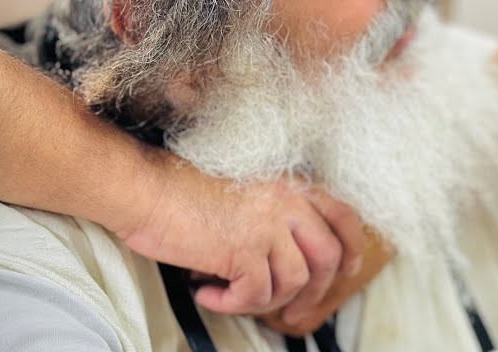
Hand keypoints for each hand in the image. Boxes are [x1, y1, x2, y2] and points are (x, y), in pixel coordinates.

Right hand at [115, 151, 364, 315]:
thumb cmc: (184, 192)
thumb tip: (291, 261)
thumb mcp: (246, 193)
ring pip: (293, 282)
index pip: (343, 217)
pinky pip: (256, 295)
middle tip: (294, 311)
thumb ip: (275, 216)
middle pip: (327, 258)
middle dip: (315, 292)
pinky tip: (208, 293)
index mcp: (290, 185)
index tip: (346, 271)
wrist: (146, 188)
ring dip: (265, 300)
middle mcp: (287, 202)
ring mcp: (268, 226)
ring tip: (233, 295)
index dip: (351, 249)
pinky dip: (232, 303)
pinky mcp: (244, 250)